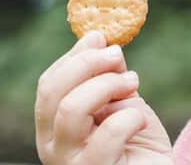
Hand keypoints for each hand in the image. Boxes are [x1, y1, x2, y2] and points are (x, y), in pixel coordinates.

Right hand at [35, 31, 172, 163]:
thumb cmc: (139, 143)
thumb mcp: (122, 101)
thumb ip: (108, 76)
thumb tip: (98, 40)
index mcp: (54, 128)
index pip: (48, 85)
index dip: (74, 57)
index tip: (100, 38)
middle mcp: (53, 147)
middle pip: (52, 93)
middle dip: (87, 64)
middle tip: (117, 55)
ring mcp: (71, 163)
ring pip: (72, 108)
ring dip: (107, 85)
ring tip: (133, 83)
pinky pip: (108, 134)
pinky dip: (130, 116)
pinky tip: (142, 120)